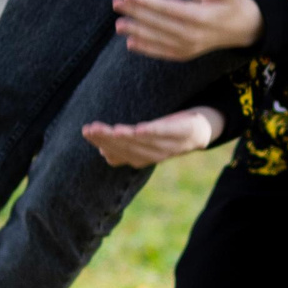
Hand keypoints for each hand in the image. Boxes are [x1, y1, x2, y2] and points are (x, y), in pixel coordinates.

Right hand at [81, 106, 224, 166]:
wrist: (201, 131)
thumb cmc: (167, 134)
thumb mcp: (145, 140)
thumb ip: (126, 146)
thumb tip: (102, 151)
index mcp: (143, 158)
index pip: (118, 153)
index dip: (102, 143)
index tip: (86, 131)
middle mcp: (155, 155)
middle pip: (128, 149)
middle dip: (108, 140)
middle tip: (91, 129)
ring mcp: (171, 146)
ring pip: (144, 143)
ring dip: (127, 138)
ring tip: (111, 130)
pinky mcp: (184, 133)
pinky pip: (167, 134)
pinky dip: (153, 133)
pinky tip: (139, 129)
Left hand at [114, 0, 262, 61]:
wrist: (244, 28)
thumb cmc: (232, 2)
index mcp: (202, 17)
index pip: (169, 8)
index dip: (148, 1)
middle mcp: (194, 35)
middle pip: (160, 23)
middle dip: (136, 13)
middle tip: (116, 3)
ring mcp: (190, 47)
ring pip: (158, 39)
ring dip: (137, 31)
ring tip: (118, 24)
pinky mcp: (187, 54)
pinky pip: (163, 52)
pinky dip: (147, 49)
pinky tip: (130, 42)